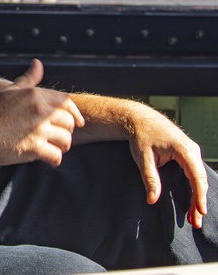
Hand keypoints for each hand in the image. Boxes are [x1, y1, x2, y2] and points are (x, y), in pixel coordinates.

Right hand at [0, 59, 85, 166]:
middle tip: (59, 136)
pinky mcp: (34, 147)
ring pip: (65, 139)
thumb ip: (28, 80)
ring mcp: (38, 129)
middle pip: (68, 122)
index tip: (78, 122)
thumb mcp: (10, 91)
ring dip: (62, 146)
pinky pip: (56, 156)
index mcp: (34, 95)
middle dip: (67, 131)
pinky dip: (54, 159)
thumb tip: (38, 64)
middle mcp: (39, 110)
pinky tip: (49, 159)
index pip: (66, 102)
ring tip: (55, 148)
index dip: (75, 113)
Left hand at [127, 105, 208, 227]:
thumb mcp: (143, 157)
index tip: (200, 210)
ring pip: (199, 178)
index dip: (199, 195)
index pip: (196, 176)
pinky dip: (194, 188)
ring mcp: (192, 151)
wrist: (140, 119)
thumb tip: (152, 200)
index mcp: (183, 149)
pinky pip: (195, 174)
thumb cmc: (141, 136)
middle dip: (198, 202)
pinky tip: (191, 203)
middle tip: (195, 221)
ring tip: (193, 217)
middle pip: (200, 180)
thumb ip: (149, 178)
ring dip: (197, 197)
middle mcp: (192, 150)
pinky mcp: (188, 154)